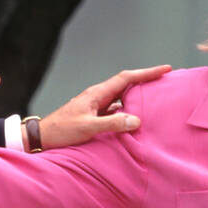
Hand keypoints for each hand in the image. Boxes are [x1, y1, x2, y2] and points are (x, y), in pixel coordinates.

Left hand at [36, 65, 170, 149]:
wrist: (42, 137)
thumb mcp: (88, 127)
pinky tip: (135, 119)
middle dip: (146, 80)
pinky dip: (128, 111)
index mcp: (97, 94)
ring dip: (138, 97)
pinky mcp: (94, 116)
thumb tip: (137, 120)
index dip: (147, 73)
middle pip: (127, 84)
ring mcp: (96, 106)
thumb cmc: (62, 131)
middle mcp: (98, 96)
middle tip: (166, 81)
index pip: (126, 78)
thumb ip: (112, 123)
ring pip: (122, 98)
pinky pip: (116, 110)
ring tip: (156, 98)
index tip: (165, 69)